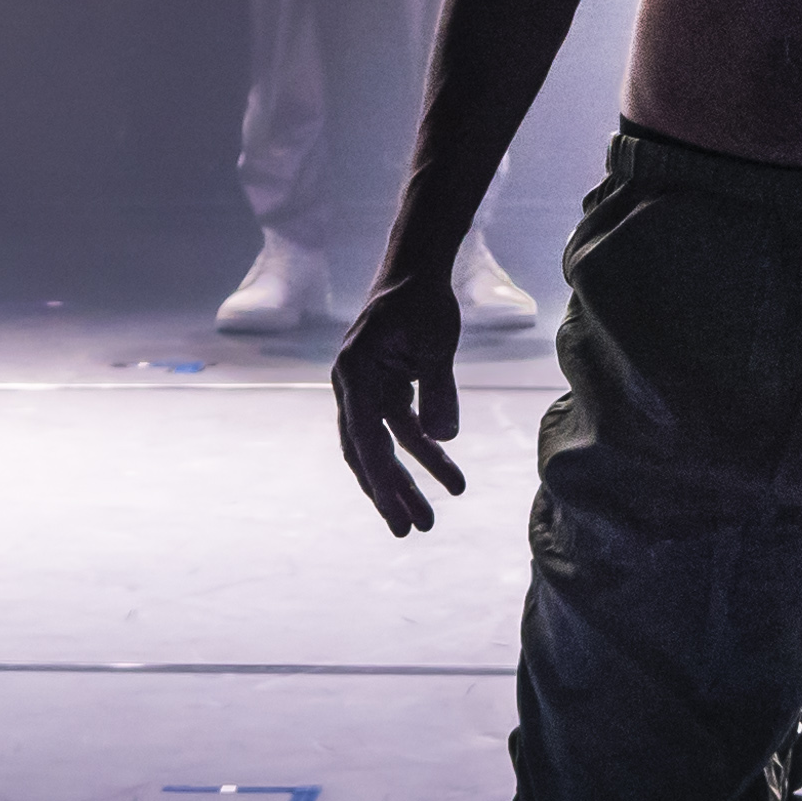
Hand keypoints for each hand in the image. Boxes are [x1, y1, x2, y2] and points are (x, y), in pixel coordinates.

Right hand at [330, 272, 467, 533]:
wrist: (417, 269)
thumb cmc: (423, 301)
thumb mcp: (437, 343)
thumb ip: (439, 390)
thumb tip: (445, 439)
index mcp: (354, 374)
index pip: (366, 439)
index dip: (382, 482)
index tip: (399, 515)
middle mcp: (353, 387)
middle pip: (368, 453)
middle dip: (391, 494)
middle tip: (412, 531)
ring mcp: (368, 389)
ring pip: (386, 446)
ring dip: (409, 479)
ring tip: (431, 518)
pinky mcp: (387, 388)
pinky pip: (403, 429)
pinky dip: (425, 450)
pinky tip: (448, 474)